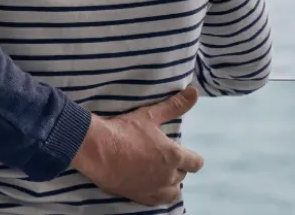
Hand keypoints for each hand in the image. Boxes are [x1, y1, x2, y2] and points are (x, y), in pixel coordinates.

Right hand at [72, 87, 203, 205]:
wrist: (99, 150)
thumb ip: (174, 105)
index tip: (186, 153)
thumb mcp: (151, 114)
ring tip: (161, 172)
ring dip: (171, 182)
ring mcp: (154, 189)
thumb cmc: (125, 130)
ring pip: (173, 191)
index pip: (195, 163)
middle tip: (166, 156)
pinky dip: (158, 194)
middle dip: (178, 166)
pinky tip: (152, 186)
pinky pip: (158, 201)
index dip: (192, 157)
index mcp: (173, 155)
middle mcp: (167, 176)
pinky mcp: (140, 197)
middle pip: (182, 175)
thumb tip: (194, 92)